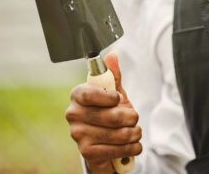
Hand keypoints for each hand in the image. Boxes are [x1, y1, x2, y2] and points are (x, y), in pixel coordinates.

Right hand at [65, 52, 141, 173]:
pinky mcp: (87, 153)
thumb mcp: (114, 93)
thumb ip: (113, 76)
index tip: (118, 98)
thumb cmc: (110, 113)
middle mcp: (73, 115)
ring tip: (134, 132)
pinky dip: (132, 147)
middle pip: (112, 116)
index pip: (89, 94)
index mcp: (78, 95)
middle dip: (132, 118)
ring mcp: (78, 135)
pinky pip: (118, 149)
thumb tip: (112, 56)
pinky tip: (132, 145)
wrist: (107, 141)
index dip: (108, 97)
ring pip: (120, 134)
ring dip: (134, 134)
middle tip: (133, 119)